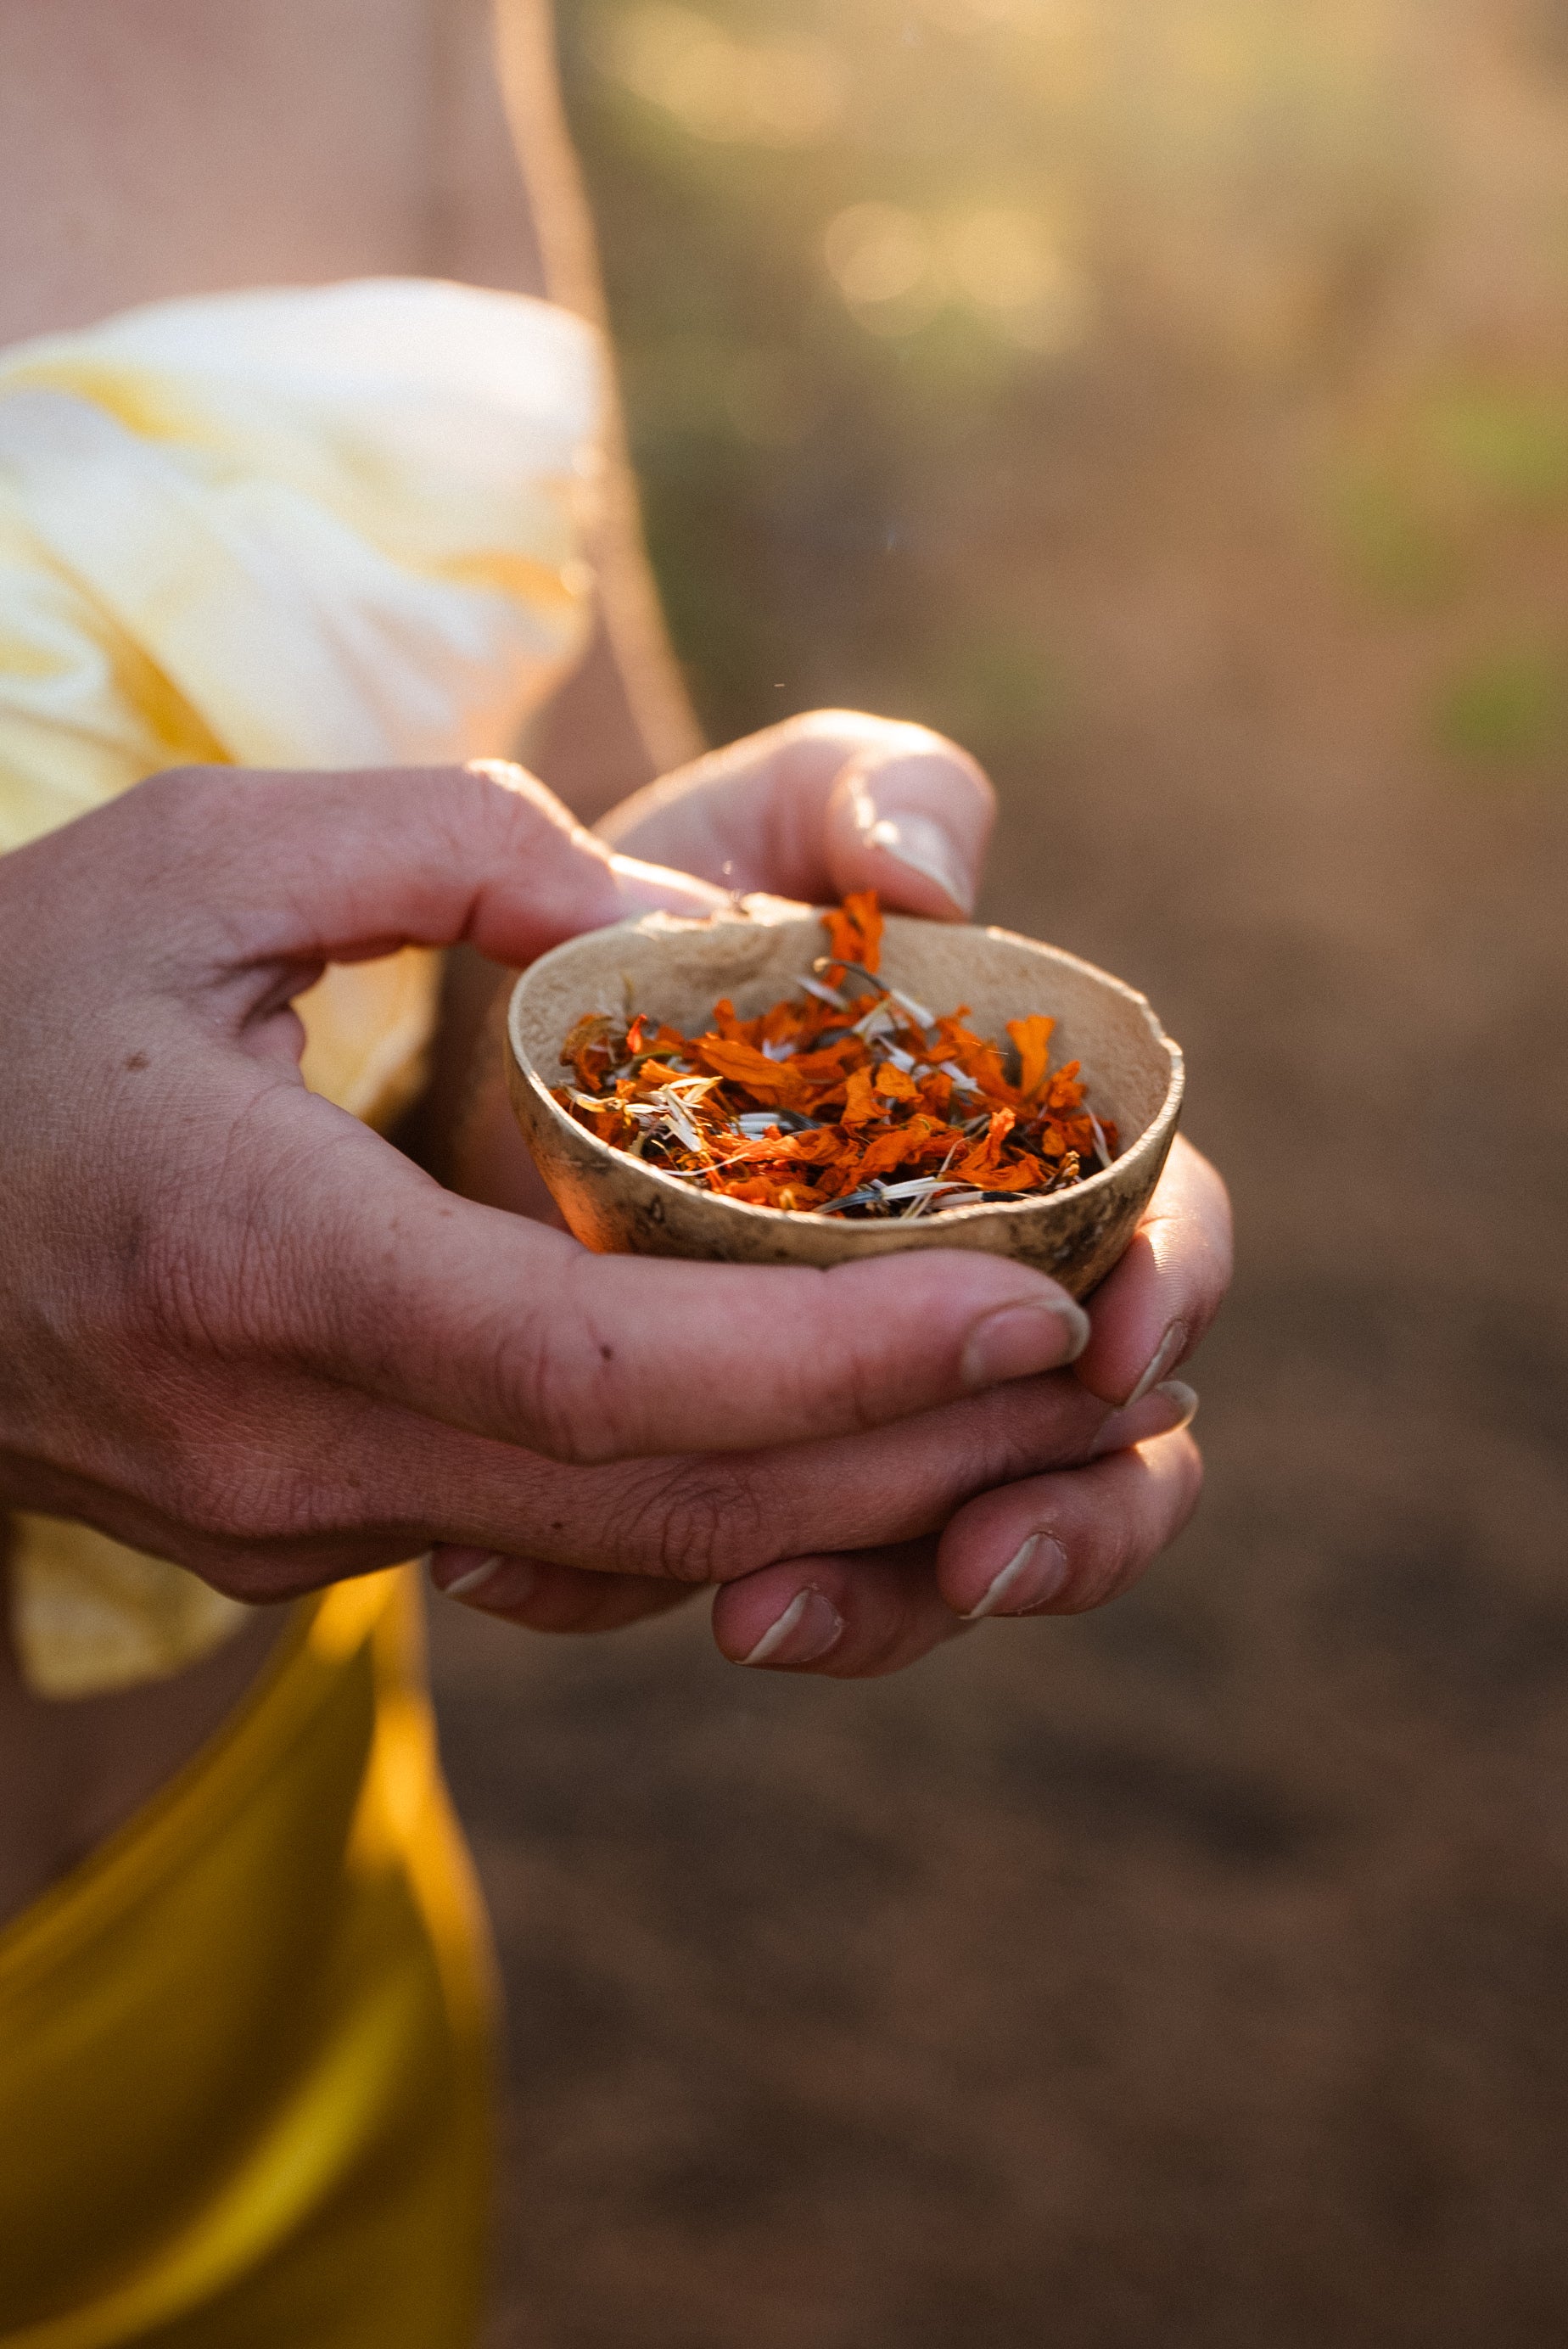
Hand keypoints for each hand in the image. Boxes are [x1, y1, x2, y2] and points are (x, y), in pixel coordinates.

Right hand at [0, 759, 1103, 1597]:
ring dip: (842, 1498)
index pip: (608, 1375)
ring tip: (1024, 1414)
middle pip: (662, 1503)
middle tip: (1101, 1371)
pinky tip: (842, 1424)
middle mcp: (288, 1450)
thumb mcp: (197, 854)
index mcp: (256, 1270)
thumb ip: (442, 844)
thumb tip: (656, 923)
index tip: (1032, 1307)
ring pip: (622, 1552)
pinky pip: (554, 1539)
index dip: (844, 1362)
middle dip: (908, 1453)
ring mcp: (292, 1527)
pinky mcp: (304, 1537)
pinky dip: (720, 1492)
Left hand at [429, 714, 1232, 1673]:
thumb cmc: (682, 909)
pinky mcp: (734, 1473)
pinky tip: (529, 1577)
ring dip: (889, 1608)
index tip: (1104, 1343)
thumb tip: (933, 877)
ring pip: (946, 1554)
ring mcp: (863, 1406)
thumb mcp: (766, 824)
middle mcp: (970, 1300)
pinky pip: (745, 1572)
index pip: (1162, 1236)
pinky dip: (676, 1590)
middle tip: (980, 1559)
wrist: (510, 1021)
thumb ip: (869, 795)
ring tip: (765, 1621)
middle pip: (1100, 1450)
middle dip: (1072, 1525)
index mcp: (1035, 1154)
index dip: (1165, 1295)